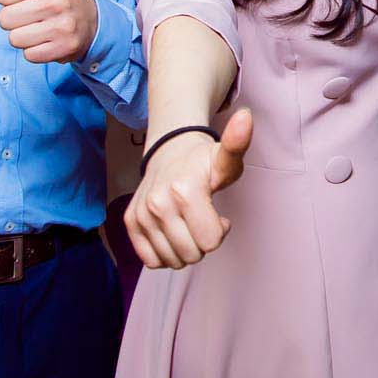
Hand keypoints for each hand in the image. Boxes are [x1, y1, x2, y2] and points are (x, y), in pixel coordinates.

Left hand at [0, 0, 99, 63]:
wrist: (89, 18)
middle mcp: (56, 1)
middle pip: (4, 20)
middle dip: (14, 18)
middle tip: (32, 12)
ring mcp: (62, 26)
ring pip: (15, 39)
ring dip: (23, 35)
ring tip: (39, 25)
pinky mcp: (66, 48)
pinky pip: (30, 55)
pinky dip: (35, 50)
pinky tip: (47, 38)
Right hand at [125, 108, 252, 268]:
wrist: (168, 151)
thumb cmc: (202, 161)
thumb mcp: (225, 158)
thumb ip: (238, 144)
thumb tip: (246, 116)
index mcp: (185, 190)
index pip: (211, 242)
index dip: (220, 231)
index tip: (218, 214)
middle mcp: (158, 204)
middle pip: (193, 255)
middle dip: (203, 241)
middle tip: (202, 218)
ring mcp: (142, 215)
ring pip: (173, 261)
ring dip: (185, 248)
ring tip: (187, 223)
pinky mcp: (131, 223)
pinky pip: (151, 261)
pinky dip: (165, 252)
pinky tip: (172, 232)